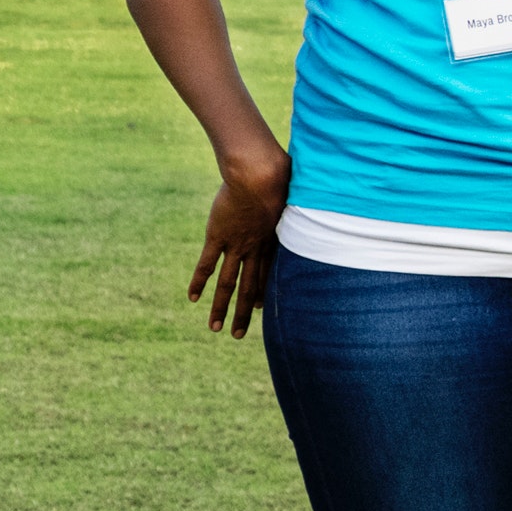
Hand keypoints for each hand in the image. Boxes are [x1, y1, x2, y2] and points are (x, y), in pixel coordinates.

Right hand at [189, 146, 288, 336]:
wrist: (259, 175)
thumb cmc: (281, 176)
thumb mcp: (297, 192)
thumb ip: (301, 198)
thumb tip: (319, 188)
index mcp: (274, 241)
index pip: (268, 275)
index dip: (263, 293)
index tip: (260, 308)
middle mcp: (256, 250)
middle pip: (249, 288)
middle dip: (243, 314)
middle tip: (237, 335)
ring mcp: (236, 245)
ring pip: (228, 284)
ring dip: (221, 308)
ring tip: (215, 328)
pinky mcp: (218, 236)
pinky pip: (207, 264)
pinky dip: (199, 282)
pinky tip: (193, 298)